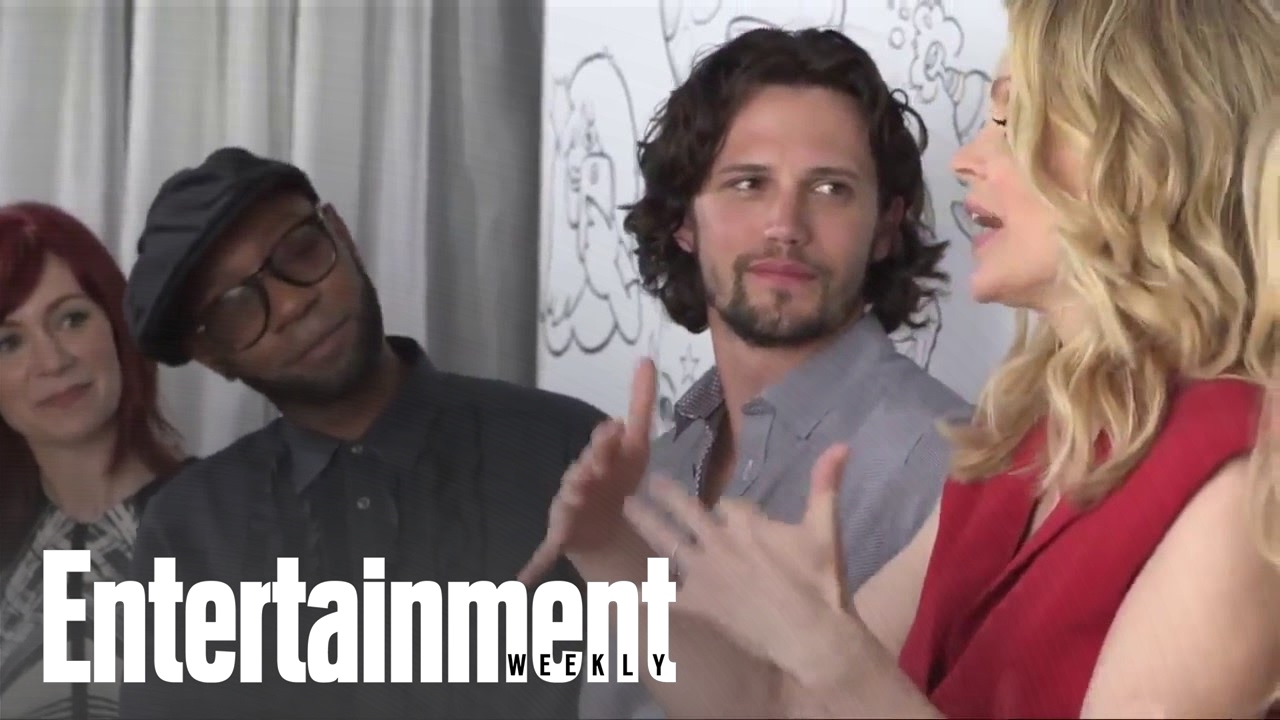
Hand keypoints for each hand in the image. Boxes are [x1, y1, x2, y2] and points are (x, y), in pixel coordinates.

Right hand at [517, 358, 656, 583]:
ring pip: (567, 504)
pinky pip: (544, 553)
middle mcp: (576, 481)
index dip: (608, 441)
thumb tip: (646, 359)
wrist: (607, 524)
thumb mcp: (636, 446)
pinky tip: (518, 583)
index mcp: (597, 460)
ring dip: (569, 502)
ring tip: (574, 499)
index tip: (616, 429)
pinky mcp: (561, 538)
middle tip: (595, 465)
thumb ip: (640, 404)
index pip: (602, 448)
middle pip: (582, 472)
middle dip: (589, 466)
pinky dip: (531, 567)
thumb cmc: (618, 480)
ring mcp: (566, 509)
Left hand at [621, 443, 851, 668]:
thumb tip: (841, 444)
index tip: (727, 512)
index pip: (730, 504)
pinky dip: (645, 592)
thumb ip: (826, 485)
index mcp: (747, 522)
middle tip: (652, 482)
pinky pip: (665, 595)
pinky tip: (622, 589)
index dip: (730, 510)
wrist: (809, 635)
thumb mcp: (826, 529)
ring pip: (668, 541)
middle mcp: (719, 541)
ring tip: (627, 507)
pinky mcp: (697, 602)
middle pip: (688, 510)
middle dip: (669, 494)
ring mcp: (704, 572)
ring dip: (647, 522)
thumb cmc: (820, 582)